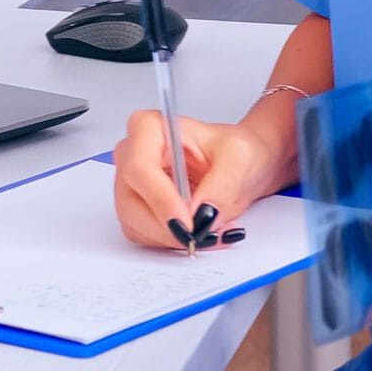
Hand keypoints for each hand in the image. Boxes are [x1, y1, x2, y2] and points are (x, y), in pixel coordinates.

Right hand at [111, 111, 283, 248]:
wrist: (240, 166)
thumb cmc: (235, 150)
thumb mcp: (239, 158)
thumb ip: (222, 185)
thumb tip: (202, 214)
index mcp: (149, 128)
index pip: (139, 167)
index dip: (160, 199)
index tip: (188, 223)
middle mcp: (132, 155)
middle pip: (130, 201)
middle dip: (168, 226)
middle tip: (203, 235)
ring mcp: (131, 185)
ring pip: (135, 224)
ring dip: (174, 237)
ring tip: (213, 231)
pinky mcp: (137, 210)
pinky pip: (145, 236)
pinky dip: (174, 242)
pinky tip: (201, 233)